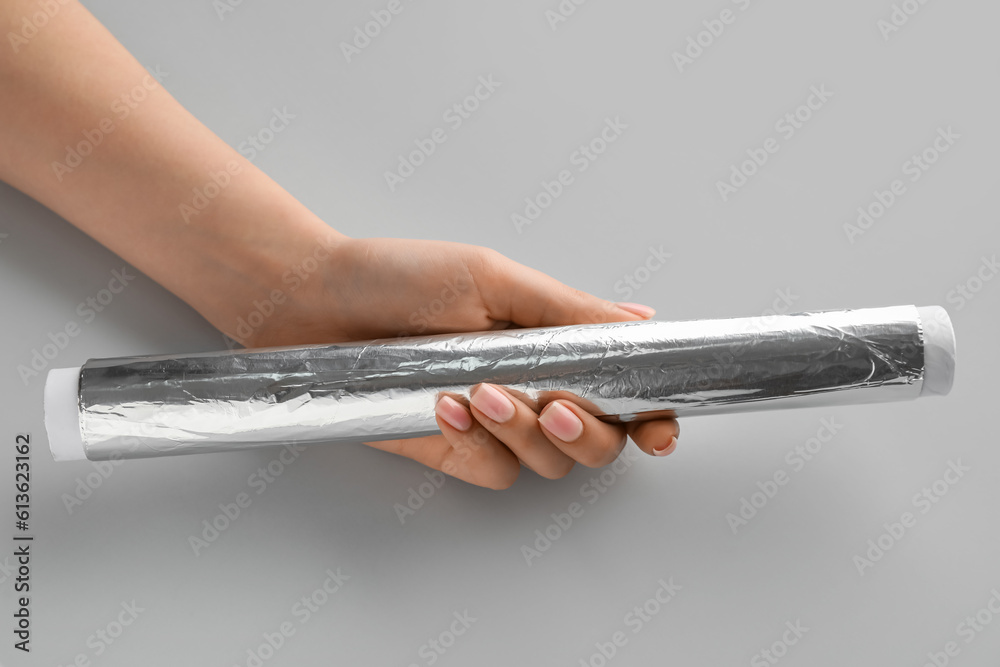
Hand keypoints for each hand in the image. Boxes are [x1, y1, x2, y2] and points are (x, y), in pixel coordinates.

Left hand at [238, 236, 679, 489]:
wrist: (315, 303)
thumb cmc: (399, 277)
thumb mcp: (493, 279)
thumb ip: (571, 312)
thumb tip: (642, 321)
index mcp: (553, 344)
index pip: (623, 391)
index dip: (652, 416)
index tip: (660, 430)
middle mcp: (533, 389)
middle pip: (599, 442)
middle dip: (586, 432)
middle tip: (554, 404)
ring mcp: (495, 426)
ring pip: (549, 463)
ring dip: (524, 432)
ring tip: (480, 390)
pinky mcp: (455, 451)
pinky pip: (494, 473)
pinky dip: (478, 444)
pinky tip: (444, 404)